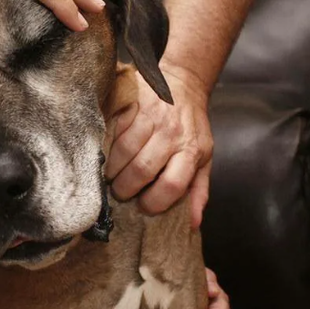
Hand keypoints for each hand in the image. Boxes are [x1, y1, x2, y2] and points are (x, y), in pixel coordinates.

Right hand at [106, 65, 212, 227]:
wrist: (184, 85)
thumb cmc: (191, 129)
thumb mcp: (203, 160)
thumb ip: (197, 192)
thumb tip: (193, 224)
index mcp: (192, 151)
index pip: (171, 186)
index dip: (153, 202)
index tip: (142, 206)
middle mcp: (172, 133)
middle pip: (141, 170)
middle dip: (125, 188)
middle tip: (120, 192)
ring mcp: (152, 116)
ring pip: (122, 151)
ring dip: (111, 169)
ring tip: (111, 175)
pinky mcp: (134, 102)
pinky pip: (113, 129)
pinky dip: (106, 144)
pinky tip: (107, 152)